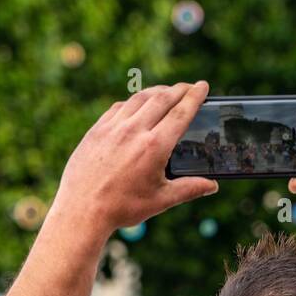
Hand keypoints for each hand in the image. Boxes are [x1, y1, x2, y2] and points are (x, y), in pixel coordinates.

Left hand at [52, 81, 216, 235]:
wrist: (82, 210)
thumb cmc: (122, 208)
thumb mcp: (160, 200)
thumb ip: (189, 189)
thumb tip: (212, 186)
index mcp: (154, 147)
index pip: (180, 113)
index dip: (194, 97)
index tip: (203, 86)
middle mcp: (134, 131)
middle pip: (162, 99)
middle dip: (179, 89)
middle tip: (190, 86)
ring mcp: (113, 127)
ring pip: (139, 98)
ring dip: (157, 91)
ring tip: (167, 92)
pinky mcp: (97, 130)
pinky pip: (119, 107)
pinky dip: (133, 102)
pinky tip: (138, 104)